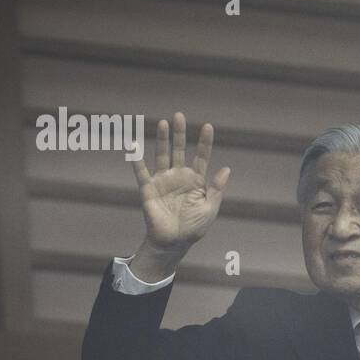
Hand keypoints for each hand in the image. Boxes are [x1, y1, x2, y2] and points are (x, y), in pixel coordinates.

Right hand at [130, 112, 228, 252]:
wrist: (174, 243)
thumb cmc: (194, 228)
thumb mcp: (210, 209)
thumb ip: (216, 189)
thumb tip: (226, 168)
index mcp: (196, 181)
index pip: (201, 157)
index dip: (204, 142)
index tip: (208, 126)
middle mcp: (179, 177)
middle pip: (179, 150)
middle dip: (179, 134)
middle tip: (179, 115)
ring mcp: (163, 181)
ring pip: (162, 156)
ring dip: (162, 140)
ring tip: (163, 123)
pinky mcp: (149, 189)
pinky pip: (141, 172)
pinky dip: (136, 159)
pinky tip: (133, 144)